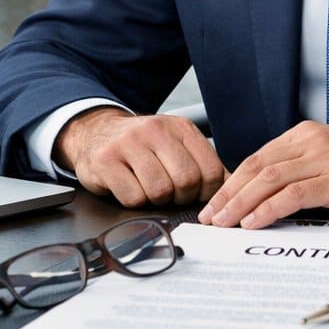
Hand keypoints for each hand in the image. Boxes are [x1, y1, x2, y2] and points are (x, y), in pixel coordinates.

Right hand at [54, 107, 227, 208]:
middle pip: (187, 181)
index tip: (197, 196)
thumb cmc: (142, 145)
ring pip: (160, 191)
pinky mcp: (106, 161)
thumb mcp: (176, 144)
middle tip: (171, 195)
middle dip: (182, 198)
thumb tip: (232, 188)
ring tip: (150, 188)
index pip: (211, 170)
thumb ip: (203, 163)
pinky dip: (135, 201)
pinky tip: (130, 187)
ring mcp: (129, 144)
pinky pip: (133, 197)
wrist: (96, 132)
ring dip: (157, 200)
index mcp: (180, 128)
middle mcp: (156, 130)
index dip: (208, 193)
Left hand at [197, 121, 328, 229]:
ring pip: (269, 179)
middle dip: (228, 194)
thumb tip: (268, 198)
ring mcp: (325, 159)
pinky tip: (253, 222)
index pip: (258, 158)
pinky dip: (268, 209)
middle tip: (210, 217)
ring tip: (224, 223)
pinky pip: (294, 194)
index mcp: (307, 135)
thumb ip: (304, 171)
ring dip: (241, 203)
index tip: (216, 202)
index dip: (232, 182)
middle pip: (256, 167)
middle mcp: (313, 142)